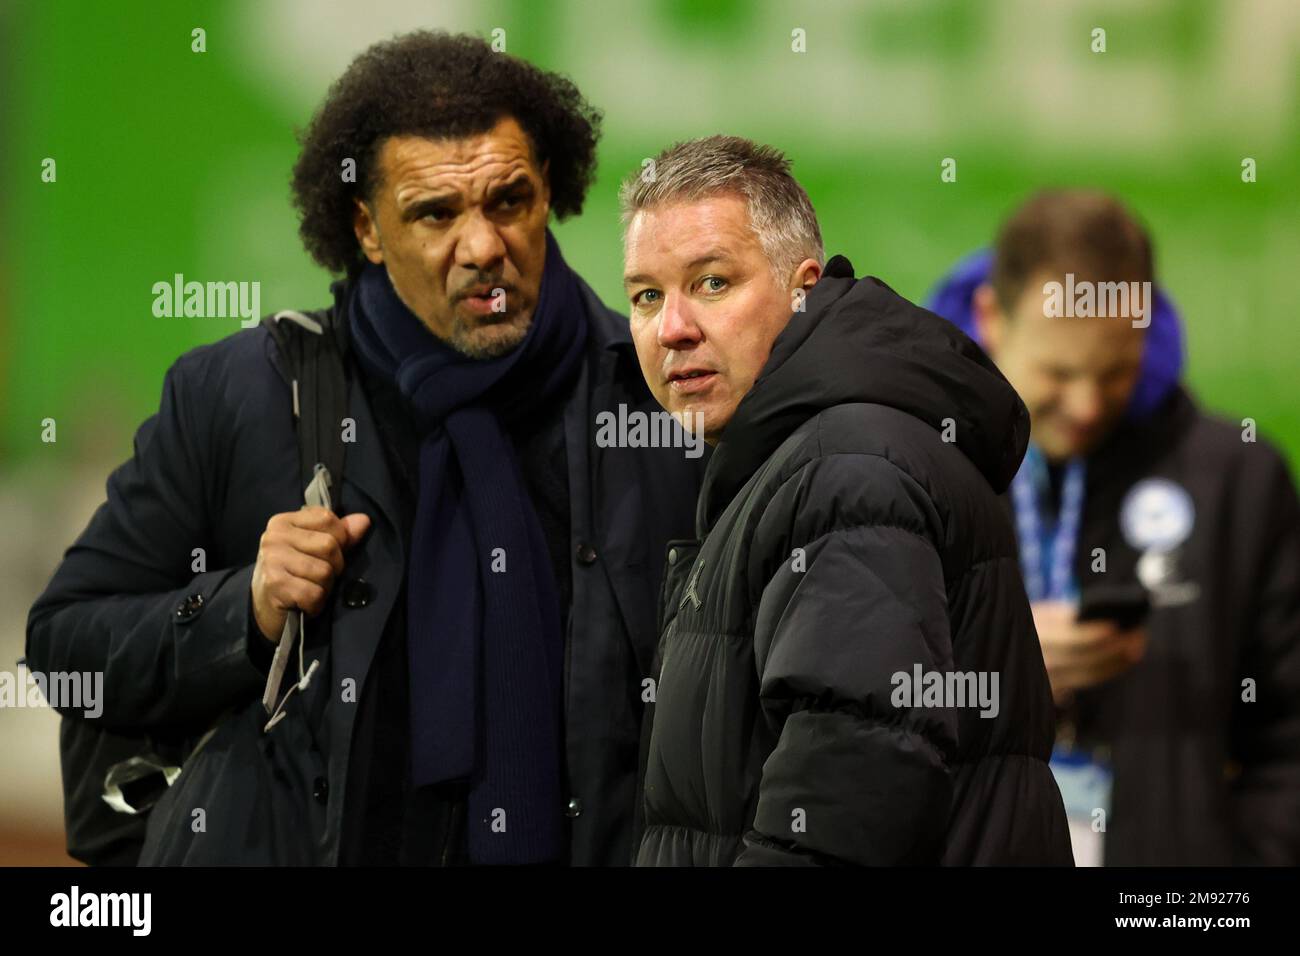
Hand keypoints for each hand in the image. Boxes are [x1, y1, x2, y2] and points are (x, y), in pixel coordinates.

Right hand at [250, 507, 370, 642]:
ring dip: (325, 587)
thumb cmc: (292, 573)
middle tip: (319, 576)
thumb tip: (364, 520)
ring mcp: (272, 560)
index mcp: (283, 522)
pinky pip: (315, 593)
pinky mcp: (275, 585)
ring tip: (311, 588)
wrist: (263, 606)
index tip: (328, 554)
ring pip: (324, 571)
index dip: (339, 538)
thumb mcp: (313, 548)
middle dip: (334, 566)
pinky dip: (316, 603)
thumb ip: (340, 533)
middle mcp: (274, 537)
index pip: (327, 518)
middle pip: (329, 545)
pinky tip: (305, 602)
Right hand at [1032, 600, 1146, 705]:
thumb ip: (1068, 614)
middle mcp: (1038, 658)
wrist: (1012, 647)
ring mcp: (1047, 677)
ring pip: (1090, 671)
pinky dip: (1112, 668)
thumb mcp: (1043, 612)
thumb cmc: (1035, 623)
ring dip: (1119, 658)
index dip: (1092, 632)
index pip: (1066, 636)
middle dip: (1114, 645)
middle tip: (1138, 632)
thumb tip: (1108, 616)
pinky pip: (1090, 679)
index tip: (1115, 625)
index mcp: (1033, 632)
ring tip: (1139, 642)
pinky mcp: (1057, 689)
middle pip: (1083, 656)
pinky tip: (1128, 657)